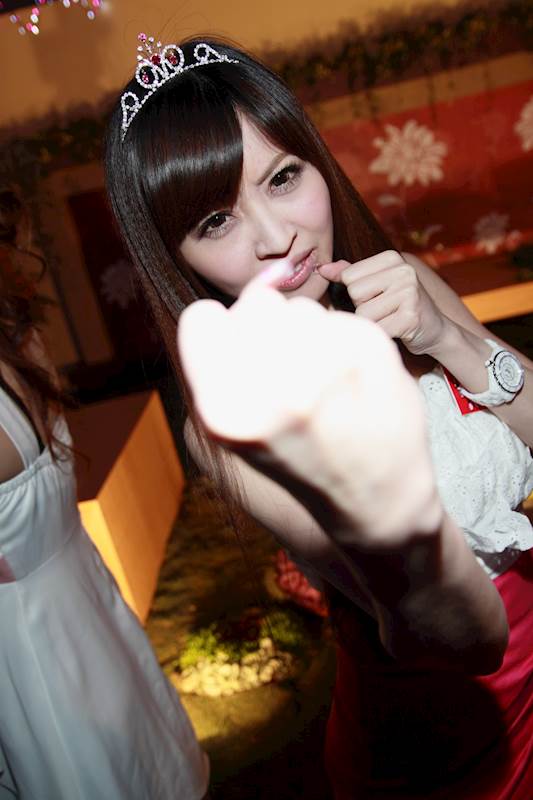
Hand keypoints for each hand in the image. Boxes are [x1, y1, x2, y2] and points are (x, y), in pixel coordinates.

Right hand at [177, 265, 441, 549]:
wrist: (374, 495)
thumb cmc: (298, 459)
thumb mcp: (236, 428)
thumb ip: (222, 365)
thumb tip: (249, 293)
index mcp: (225, 409)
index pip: (200, 318)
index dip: (221, 331)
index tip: (240, 352)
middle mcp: (275, 385)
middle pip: (256, 303)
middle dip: (270, 329)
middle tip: (290, 373)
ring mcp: (328, 365)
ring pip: (302, 307)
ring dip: (309, 334)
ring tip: (324, 383)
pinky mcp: (371, 349)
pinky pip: (340, 317)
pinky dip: (345, 340)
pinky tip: (352, 379)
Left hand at [319, 250, 445, 355]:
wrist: (434, 330)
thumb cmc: (399, 307)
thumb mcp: (377, 284)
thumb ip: (350, 274)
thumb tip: (322, 268)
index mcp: (392, 258)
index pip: (349, 276)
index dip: (357, 293)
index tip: (378, 296)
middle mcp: (403, 270)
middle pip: (355, 293)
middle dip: (364, 307)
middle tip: (386, 309)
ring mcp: (409, 292)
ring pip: (363, 313)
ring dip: (373, 322)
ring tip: (391, 319)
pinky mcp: (411, 316)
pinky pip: (377, 328)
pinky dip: (382, 334)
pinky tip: (398, 330)